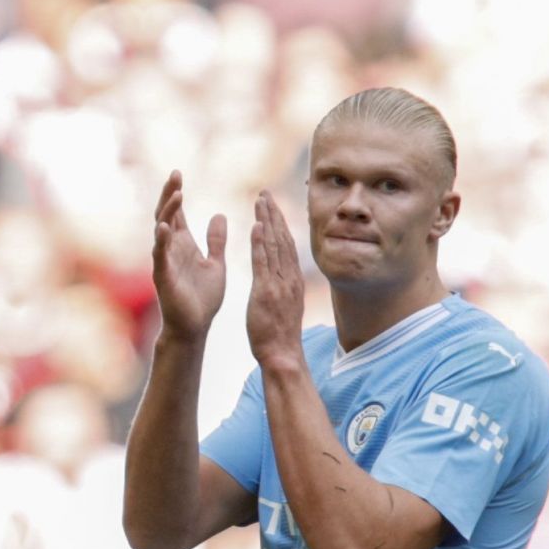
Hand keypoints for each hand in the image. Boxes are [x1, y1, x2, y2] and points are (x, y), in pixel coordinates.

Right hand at [150, 170, 226, 342]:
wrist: (195, 326)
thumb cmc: (203, 298)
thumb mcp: (215, 263)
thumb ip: (216, 241)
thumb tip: (219, 215)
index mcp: (183, 244)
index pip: (176, 213)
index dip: (175, 193)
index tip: (178, 173)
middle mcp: (170, 249)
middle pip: (165, 215)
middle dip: (169, 195)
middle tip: (175, 175)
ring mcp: (164, 261)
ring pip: (161, 230)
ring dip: (167, 212)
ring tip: (176, 194)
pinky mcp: (163, 276)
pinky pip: (160, 255)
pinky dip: (161, 241)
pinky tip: (164, 227)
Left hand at [246, 191, 304, 367]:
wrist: (282, 354)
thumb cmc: (279, 334)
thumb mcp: (285, 305)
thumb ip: (283, 287)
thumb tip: (282, 277)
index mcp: (292, 280)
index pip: (287, 245)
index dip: (280, 223)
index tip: (272, 206)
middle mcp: (289, 278)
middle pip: (283, 239)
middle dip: (274, 214)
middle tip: (265, 193)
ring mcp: (279, 284)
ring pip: (275, 246)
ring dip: (267, 221)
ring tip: (260, 201)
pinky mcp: (267, 292)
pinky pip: (263, 264)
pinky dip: (260, 244)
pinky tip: (256, 226)